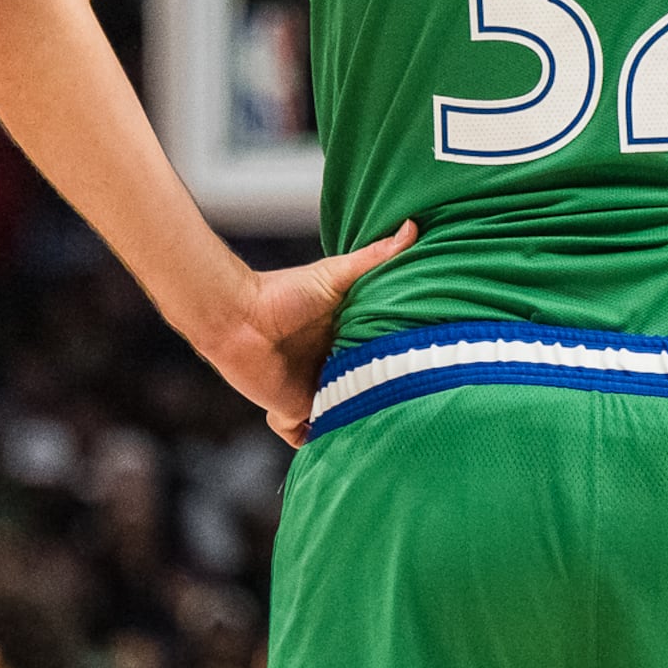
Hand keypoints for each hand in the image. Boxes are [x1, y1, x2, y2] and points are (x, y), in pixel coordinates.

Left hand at [190, 224, 414, 444]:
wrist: (237, 318)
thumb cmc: (282, 293)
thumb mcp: (336, 275)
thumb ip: (375, 258)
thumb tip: (414, 226)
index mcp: (350, 340)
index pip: (385, 360)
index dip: (403, 368)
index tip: (430, 371)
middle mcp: (334, 369)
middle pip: (367, 396)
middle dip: (382, 405)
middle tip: (410, 410)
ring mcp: (312, 392)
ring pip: (342, 420)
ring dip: (353, 425)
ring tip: (378, 432)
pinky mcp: (290, 411)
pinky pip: (306, 437)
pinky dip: (316, 441)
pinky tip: (333, 439)